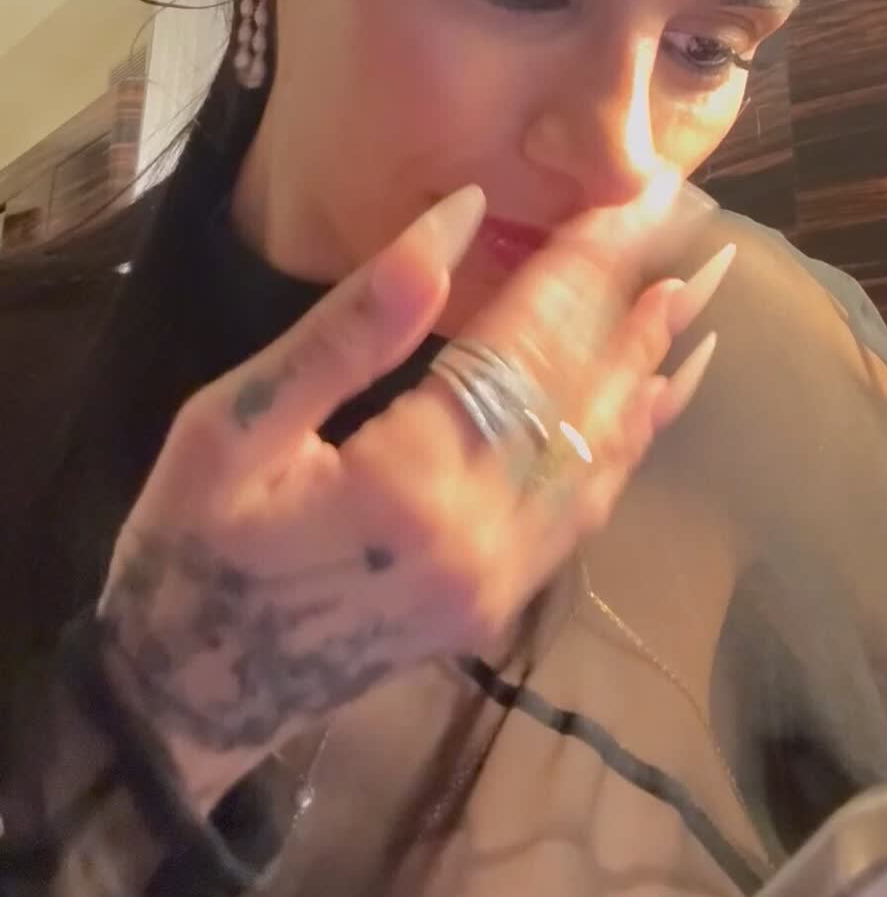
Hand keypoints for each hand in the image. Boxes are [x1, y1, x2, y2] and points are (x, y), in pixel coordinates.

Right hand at [97, 174, 734, 812]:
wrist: (185, 698)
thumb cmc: (188, 546)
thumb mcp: (236, 423)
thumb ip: (353, 327)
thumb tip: (457, 220)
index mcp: (411, 483)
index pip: (523, 348)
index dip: (579, 269)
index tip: (628, 198)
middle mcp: (480, 537)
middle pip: (578, 397)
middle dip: (629, 306)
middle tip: (684, 229)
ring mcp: (499, 582)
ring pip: (598, 456)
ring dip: (644, 370)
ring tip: (691, 297)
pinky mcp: (499, 604)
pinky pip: (584, 510)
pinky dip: (626, 444)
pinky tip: (652, 400)